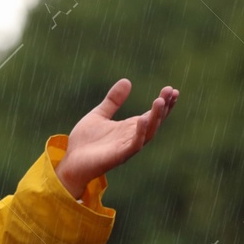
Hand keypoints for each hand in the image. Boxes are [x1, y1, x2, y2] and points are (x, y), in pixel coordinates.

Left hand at [54, 79, 176, 198]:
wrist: (71, 162)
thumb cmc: (86, 142)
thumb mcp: (99, 114)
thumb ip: (113, 100)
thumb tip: (127, 81)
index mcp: (129, 128)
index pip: (152, 114)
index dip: (163, 103)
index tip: (171, 89)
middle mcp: (132, 137)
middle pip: (155, 122)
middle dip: (164, 108)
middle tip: (171, 92)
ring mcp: (127, 147)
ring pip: (148, 133)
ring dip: (156, 118)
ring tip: (160, 101)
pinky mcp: (119, 156)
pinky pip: (134, 145)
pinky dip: (140, 133)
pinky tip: (143, 119)